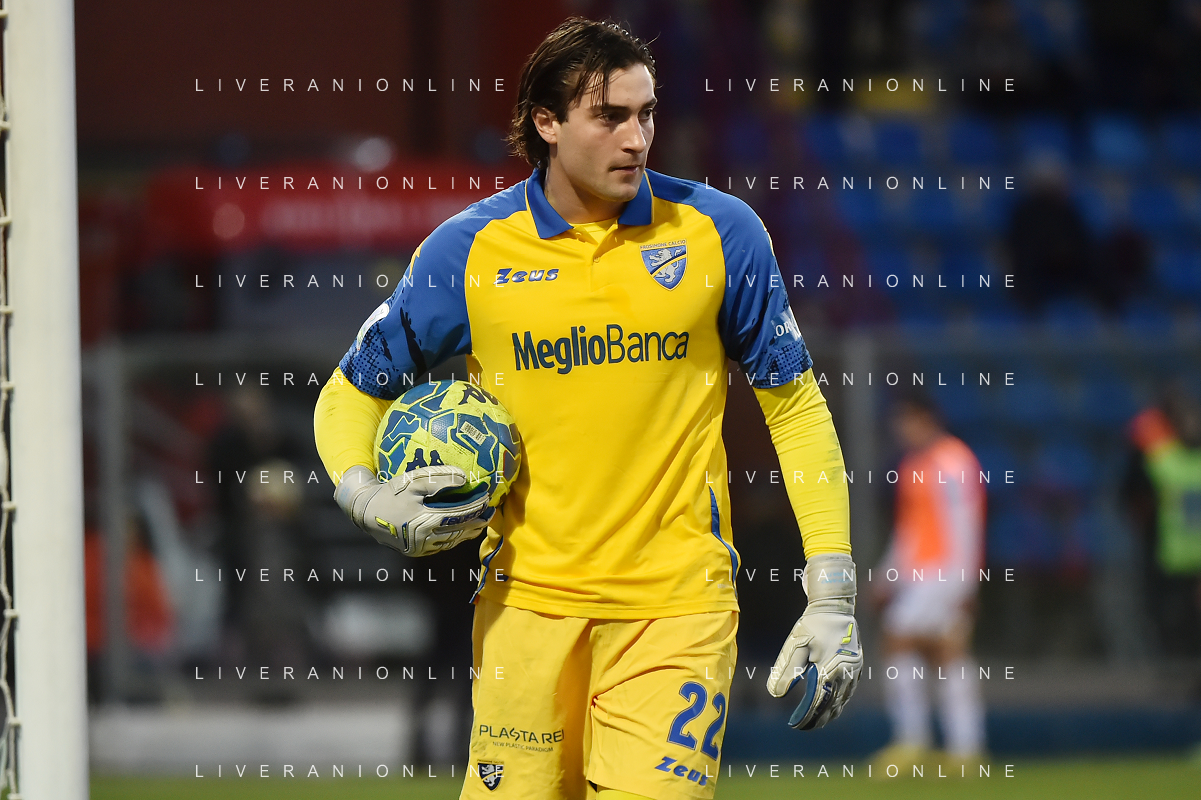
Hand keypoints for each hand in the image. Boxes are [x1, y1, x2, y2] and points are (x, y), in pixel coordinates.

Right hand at [333, 464, 492, 556]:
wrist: (365, 513)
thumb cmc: (390, 493)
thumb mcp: (412, 481)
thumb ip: (439, 479)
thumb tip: (464, 479)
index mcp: (425, 521)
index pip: (459, 514)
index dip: (475, 506)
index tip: (486, 498)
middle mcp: (425, 538)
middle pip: (459, 531)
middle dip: (477, 522)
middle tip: (490, 514)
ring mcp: (420, 548)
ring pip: (451, 542)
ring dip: (467, 533)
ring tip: (479, 523)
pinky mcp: (416, 552)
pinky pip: (441, 546)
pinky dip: (454, 539)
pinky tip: (460, 531)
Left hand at [766, 552, 862, 729]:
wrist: (834, 605)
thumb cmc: (812, 624)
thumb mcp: (795, 644)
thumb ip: (786, 670)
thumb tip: (775, 694)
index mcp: (832, 667)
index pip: (819, 700)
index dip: (808, 715)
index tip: (795, 725)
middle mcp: (847, 671)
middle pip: (833, 703)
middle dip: (819, 717)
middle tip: (804, 727)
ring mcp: (855, 669)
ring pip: (843, 698)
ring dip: (831, 711)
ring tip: (817, 721)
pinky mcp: (857, 665)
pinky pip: (849, 689)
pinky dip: (839, 700)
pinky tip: (831, 705)